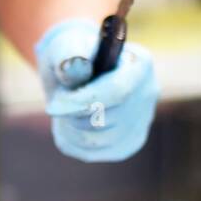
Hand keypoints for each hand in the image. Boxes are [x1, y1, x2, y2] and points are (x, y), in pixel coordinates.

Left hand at [34, 18, 158, 162]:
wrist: (75, 71)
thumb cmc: (71, 54)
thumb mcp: (65, 46)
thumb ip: (69, 54)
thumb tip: (75, 66)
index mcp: (140, 63)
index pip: (117, 92)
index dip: (82, 102)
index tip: (53, 106)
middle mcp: (148, 93)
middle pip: (104, 119)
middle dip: (71, 113)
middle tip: (58, 101)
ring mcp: (142, 122)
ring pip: (96, 141)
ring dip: (69, 128)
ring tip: (64, 110)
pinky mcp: (127, 144)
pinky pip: (92, 154)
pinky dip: (71, 142)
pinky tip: (69, 125)